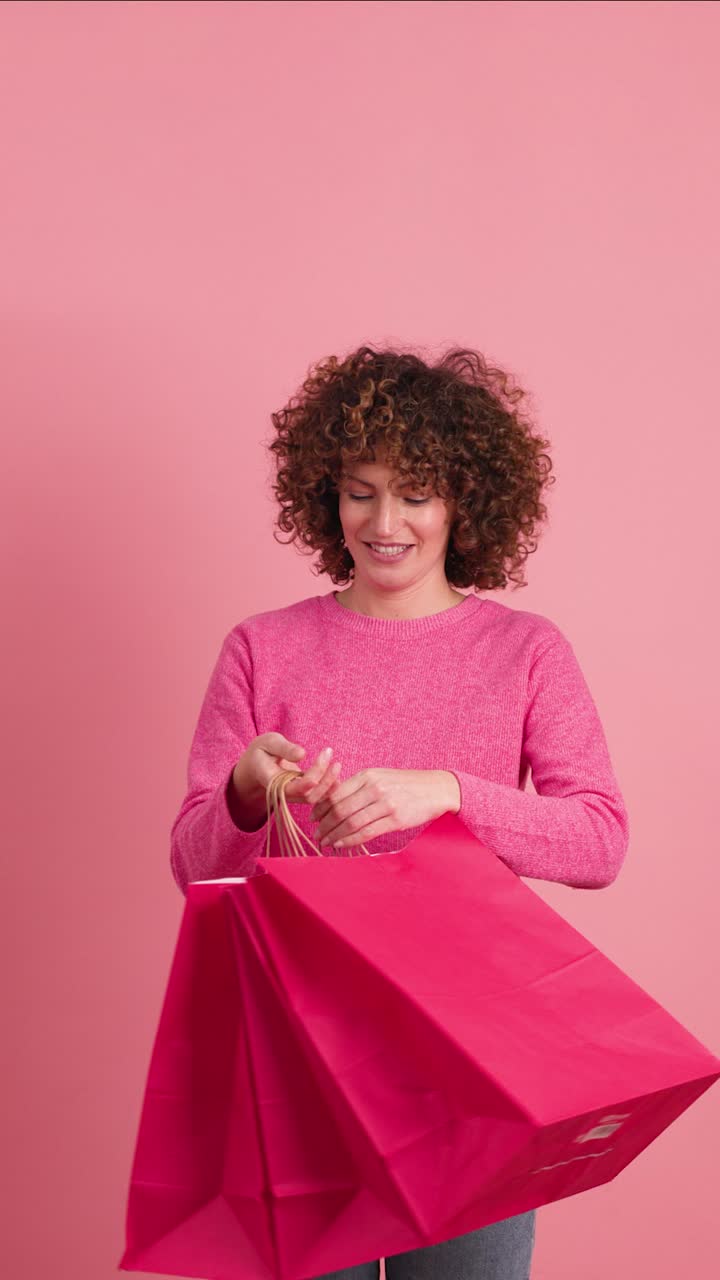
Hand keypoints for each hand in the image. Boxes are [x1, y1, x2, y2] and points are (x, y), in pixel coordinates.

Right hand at [231, 734, 341, 827]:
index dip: (313, 776)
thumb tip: (302, 754)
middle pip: (310, 796)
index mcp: (272, 782)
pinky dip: (330, 787)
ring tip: (337, 763)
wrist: (255, 766)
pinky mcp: (301, 794)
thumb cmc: (261, 751)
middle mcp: (284, 794)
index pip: (296, 788)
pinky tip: (335, 771)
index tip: (324, 755)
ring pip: (316, 799)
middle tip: (330, 752)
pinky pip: (318, 796)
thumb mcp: (268, 743)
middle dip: (325, 778)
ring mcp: (293, 796)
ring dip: (330, 783)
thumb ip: (283, 748)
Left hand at [310, 767, 459, 848]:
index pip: (336, 793)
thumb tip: (333, 802)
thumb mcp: (380, 776)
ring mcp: (385, 804)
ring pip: (351, 823)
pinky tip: (342, 844)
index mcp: (367, 775)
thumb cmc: (405, 784)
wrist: (436, 788)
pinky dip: (351, 840)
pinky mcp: (395, 819)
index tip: (313, 818)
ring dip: (334, 835)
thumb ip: (359, 786)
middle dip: (324, 824)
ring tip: (325, 842)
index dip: (321, 808)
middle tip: (316, 834)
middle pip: (340, 809)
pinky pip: (367, 832)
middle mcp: (374, 788)